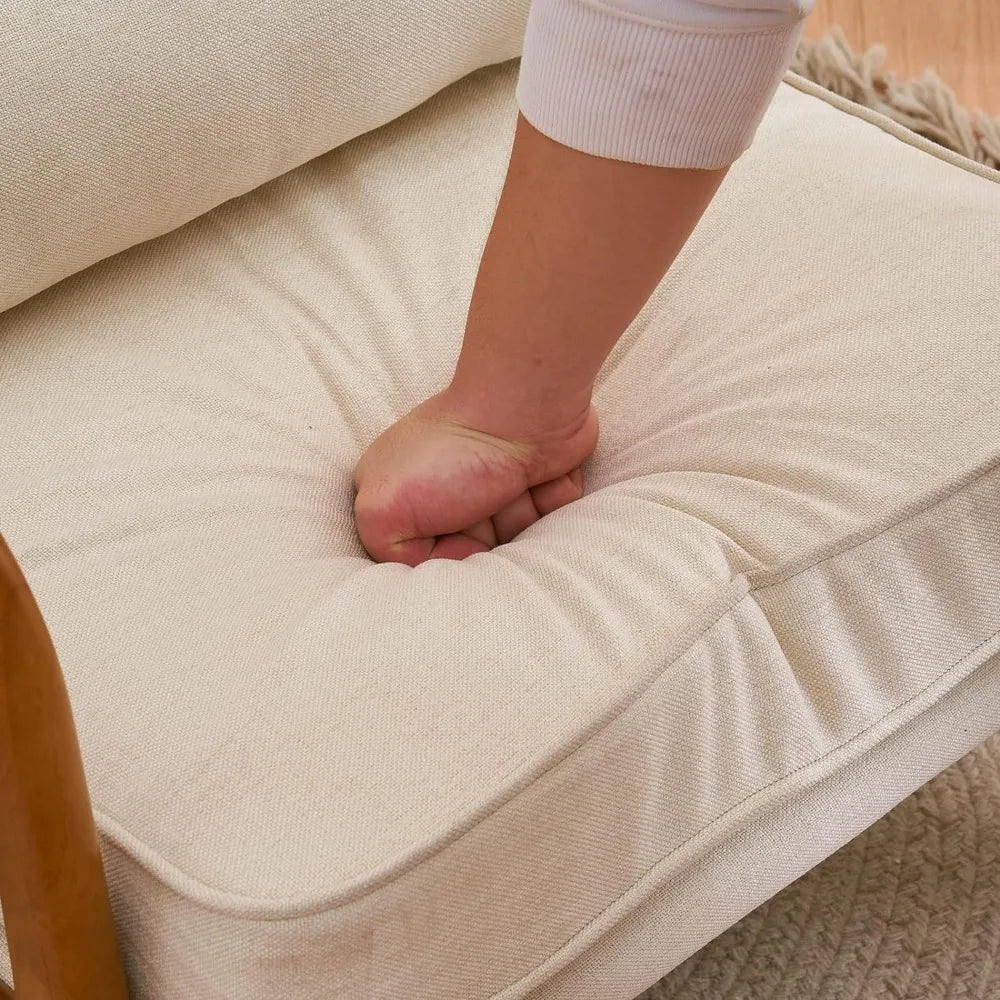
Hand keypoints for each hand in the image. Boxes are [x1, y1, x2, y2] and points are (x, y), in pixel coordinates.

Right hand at [353, 387, 598, 565]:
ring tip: (510, 481)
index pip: (420, 559)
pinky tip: (539, 475)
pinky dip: (548, 502)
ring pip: (515, 542)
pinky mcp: (536, 480)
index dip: (442, 555)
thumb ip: (386, 551)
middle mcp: (445, 490)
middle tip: (479, 500)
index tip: (448, 529)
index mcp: (401, 492)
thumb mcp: (381, 510)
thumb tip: (444, 564)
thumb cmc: (453, 452)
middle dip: (483, 537)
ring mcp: (492, 485)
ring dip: (516, 517)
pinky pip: (551, 521)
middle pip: (472, 554)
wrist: (524, 407)